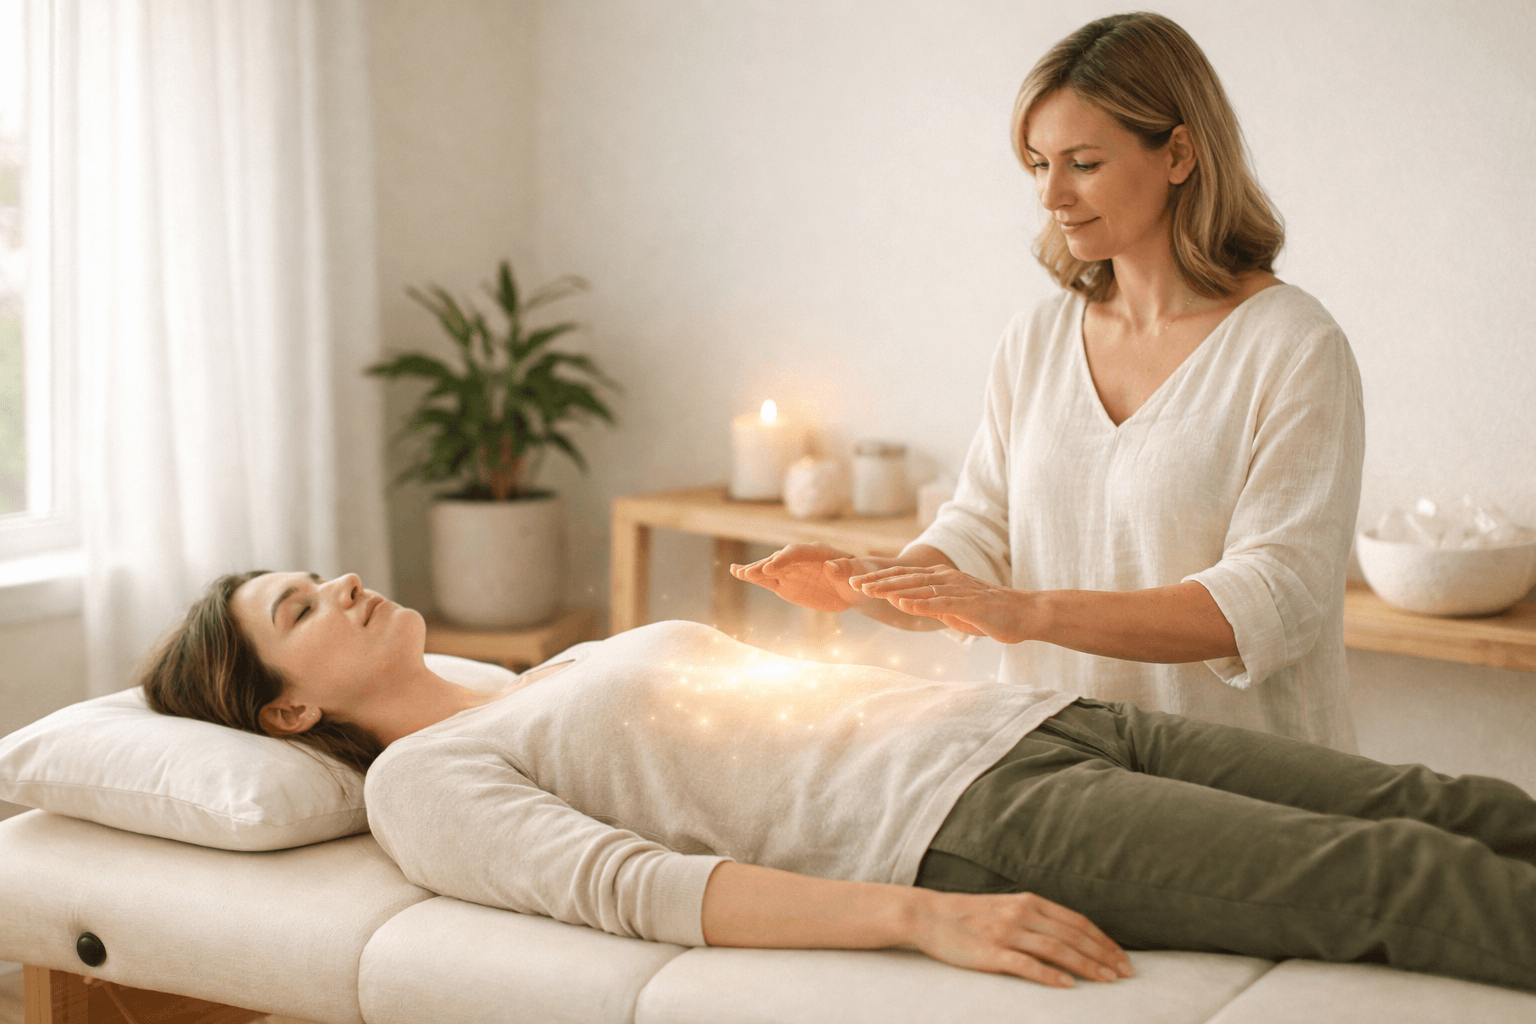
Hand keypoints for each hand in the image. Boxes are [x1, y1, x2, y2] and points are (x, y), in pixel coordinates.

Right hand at [731, 543, 863, 611]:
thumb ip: (845, 569)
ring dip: (755, 570)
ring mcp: (790, 569)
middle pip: (780, 558)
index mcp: (819, 551)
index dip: (785, 559)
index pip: (798, 552)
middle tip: (752, 573)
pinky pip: (766, 579)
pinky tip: (736, 572)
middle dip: (766, 565)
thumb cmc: (859, 577)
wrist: (852, 587)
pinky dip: (752, 576)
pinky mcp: (784, 582)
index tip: (773, 567)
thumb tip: (831, 566)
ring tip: (739, 572)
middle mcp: (800, 558)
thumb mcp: (858, 573)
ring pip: (769, 568)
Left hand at [850, 565, 1034, 642]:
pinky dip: (921, 603)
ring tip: (870, 591)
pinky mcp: (970, 604)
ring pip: (920, 587)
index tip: (854, 582)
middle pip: (906, 578)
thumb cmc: (987, 613)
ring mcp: (958, 590)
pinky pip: (941, 603)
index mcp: (942, 578)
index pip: (904, 576)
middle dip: (878, 581)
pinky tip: (903, 604)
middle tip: (852, 584)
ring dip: (893, 589)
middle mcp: (947, 579)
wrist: (1023, 614)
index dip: (879, 578)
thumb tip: (903, 603)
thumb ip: (929, 604)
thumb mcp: (952, 608)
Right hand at [907, 889, 1132, 987]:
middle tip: (1126, 974)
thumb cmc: (968, 915)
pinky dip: (1050, 975)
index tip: (1122, 957)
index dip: (1103, 940)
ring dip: (1087, 966)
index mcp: (1029, 901)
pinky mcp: (991, 953)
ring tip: (1108, 980)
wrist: (927, 915)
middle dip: (1104, 955)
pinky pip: (1026, 965)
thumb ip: (1035, 918)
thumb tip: (1068, 936)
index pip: (1076, 922)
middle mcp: (1022, 914)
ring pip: (1057, 950)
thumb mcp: (1006, 908)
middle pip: (1073, 936)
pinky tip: (1068, 985)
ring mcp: (1006, 934)